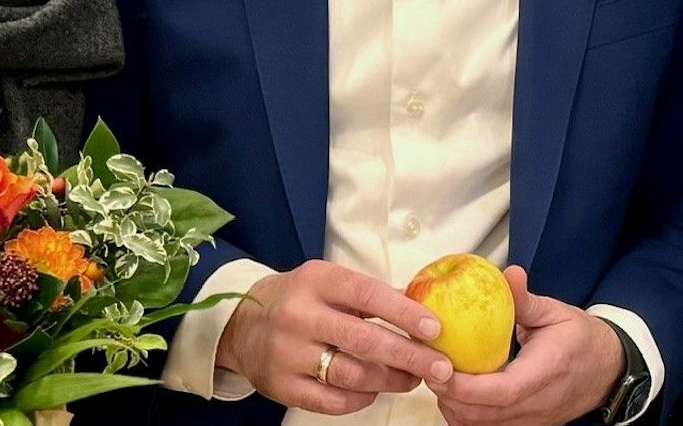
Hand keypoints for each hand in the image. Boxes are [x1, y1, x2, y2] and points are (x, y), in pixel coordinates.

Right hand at [216, 259, 454, 415]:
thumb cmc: (298, 300)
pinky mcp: (282, 386)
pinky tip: (375, 391)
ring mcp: (289, 354)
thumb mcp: (327, 282)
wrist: (241, 325)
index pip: (368, 295)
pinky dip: (361, 399)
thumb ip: (369, 295)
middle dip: (409, 356)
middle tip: (441, 367)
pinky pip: (332, 401)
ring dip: (390, 380)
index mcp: (317, 281)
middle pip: (364, 341)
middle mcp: (300, 316)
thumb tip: (422, 308)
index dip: (405, 313)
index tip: (435, 329)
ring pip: (351, 375)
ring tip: (412, 379)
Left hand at [430, 266, 626, 425]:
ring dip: (455, 409)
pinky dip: (467, 416)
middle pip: (485, 416)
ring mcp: (533, 421)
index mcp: (547, 371)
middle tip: (429, 368)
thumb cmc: (582, 340)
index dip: (466, 386)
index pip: (503, 391)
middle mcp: (539, 404)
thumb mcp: (557, 313)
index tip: (440, 368)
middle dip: (450, 397)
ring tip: (440, 379)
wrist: (608, 370)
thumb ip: (527, 300)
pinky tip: (457, 395)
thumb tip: (509, 275)